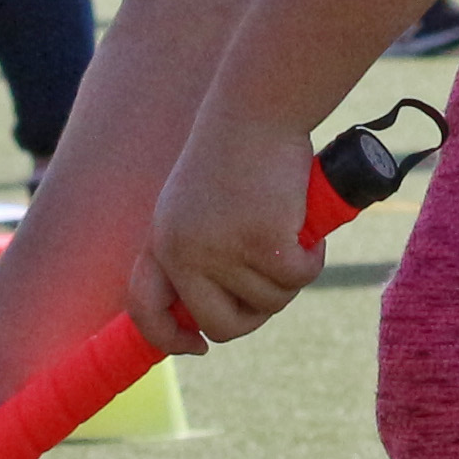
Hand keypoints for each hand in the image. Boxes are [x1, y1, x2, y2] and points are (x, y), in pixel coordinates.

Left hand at [126, 109, 321, 349]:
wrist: (258, 111)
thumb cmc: (235, 154)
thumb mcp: (195, 206)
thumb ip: (193, 254)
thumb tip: (207, 320)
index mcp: (162, 243)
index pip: (146, 310)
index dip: (169, 338)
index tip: (198, 346)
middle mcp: (184, 253)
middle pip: (221, 325)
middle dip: (254, 315)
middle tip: (274, 284)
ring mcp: (224, 251)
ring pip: (270, 301)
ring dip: (289, 276)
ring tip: (289, 231)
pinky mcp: (265, 243)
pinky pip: (299, 278)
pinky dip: (312, 258)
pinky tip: (308, 229)